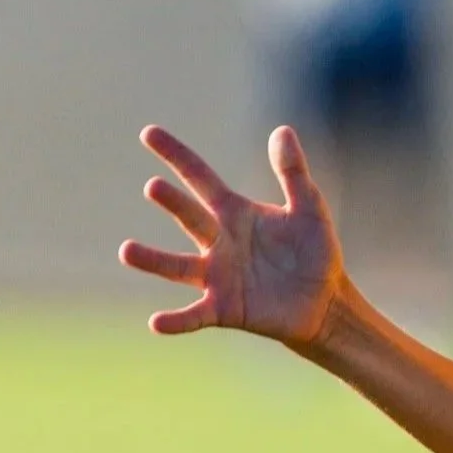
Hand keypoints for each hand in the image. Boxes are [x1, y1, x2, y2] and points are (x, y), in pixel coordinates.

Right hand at [119, 124, 342, 345]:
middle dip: (173, 204)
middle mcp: (218, 241)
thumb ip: (293, 173)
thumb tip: (282, 130)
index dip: (176, 156)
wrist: (326, 301)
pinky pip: (195, 314)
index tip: (148, 133)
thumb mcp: (309, 208)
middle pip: (190, 217)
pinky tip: (156, 322)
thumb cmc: (314, 252)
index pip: (200, 177)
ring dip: (153, 260)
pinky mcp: (225, 309)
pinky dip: (177, 320)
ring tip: (126, 251)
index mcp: (234, 213)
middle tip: (154, 188)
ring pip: (179, 267)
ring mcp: (218, 276)